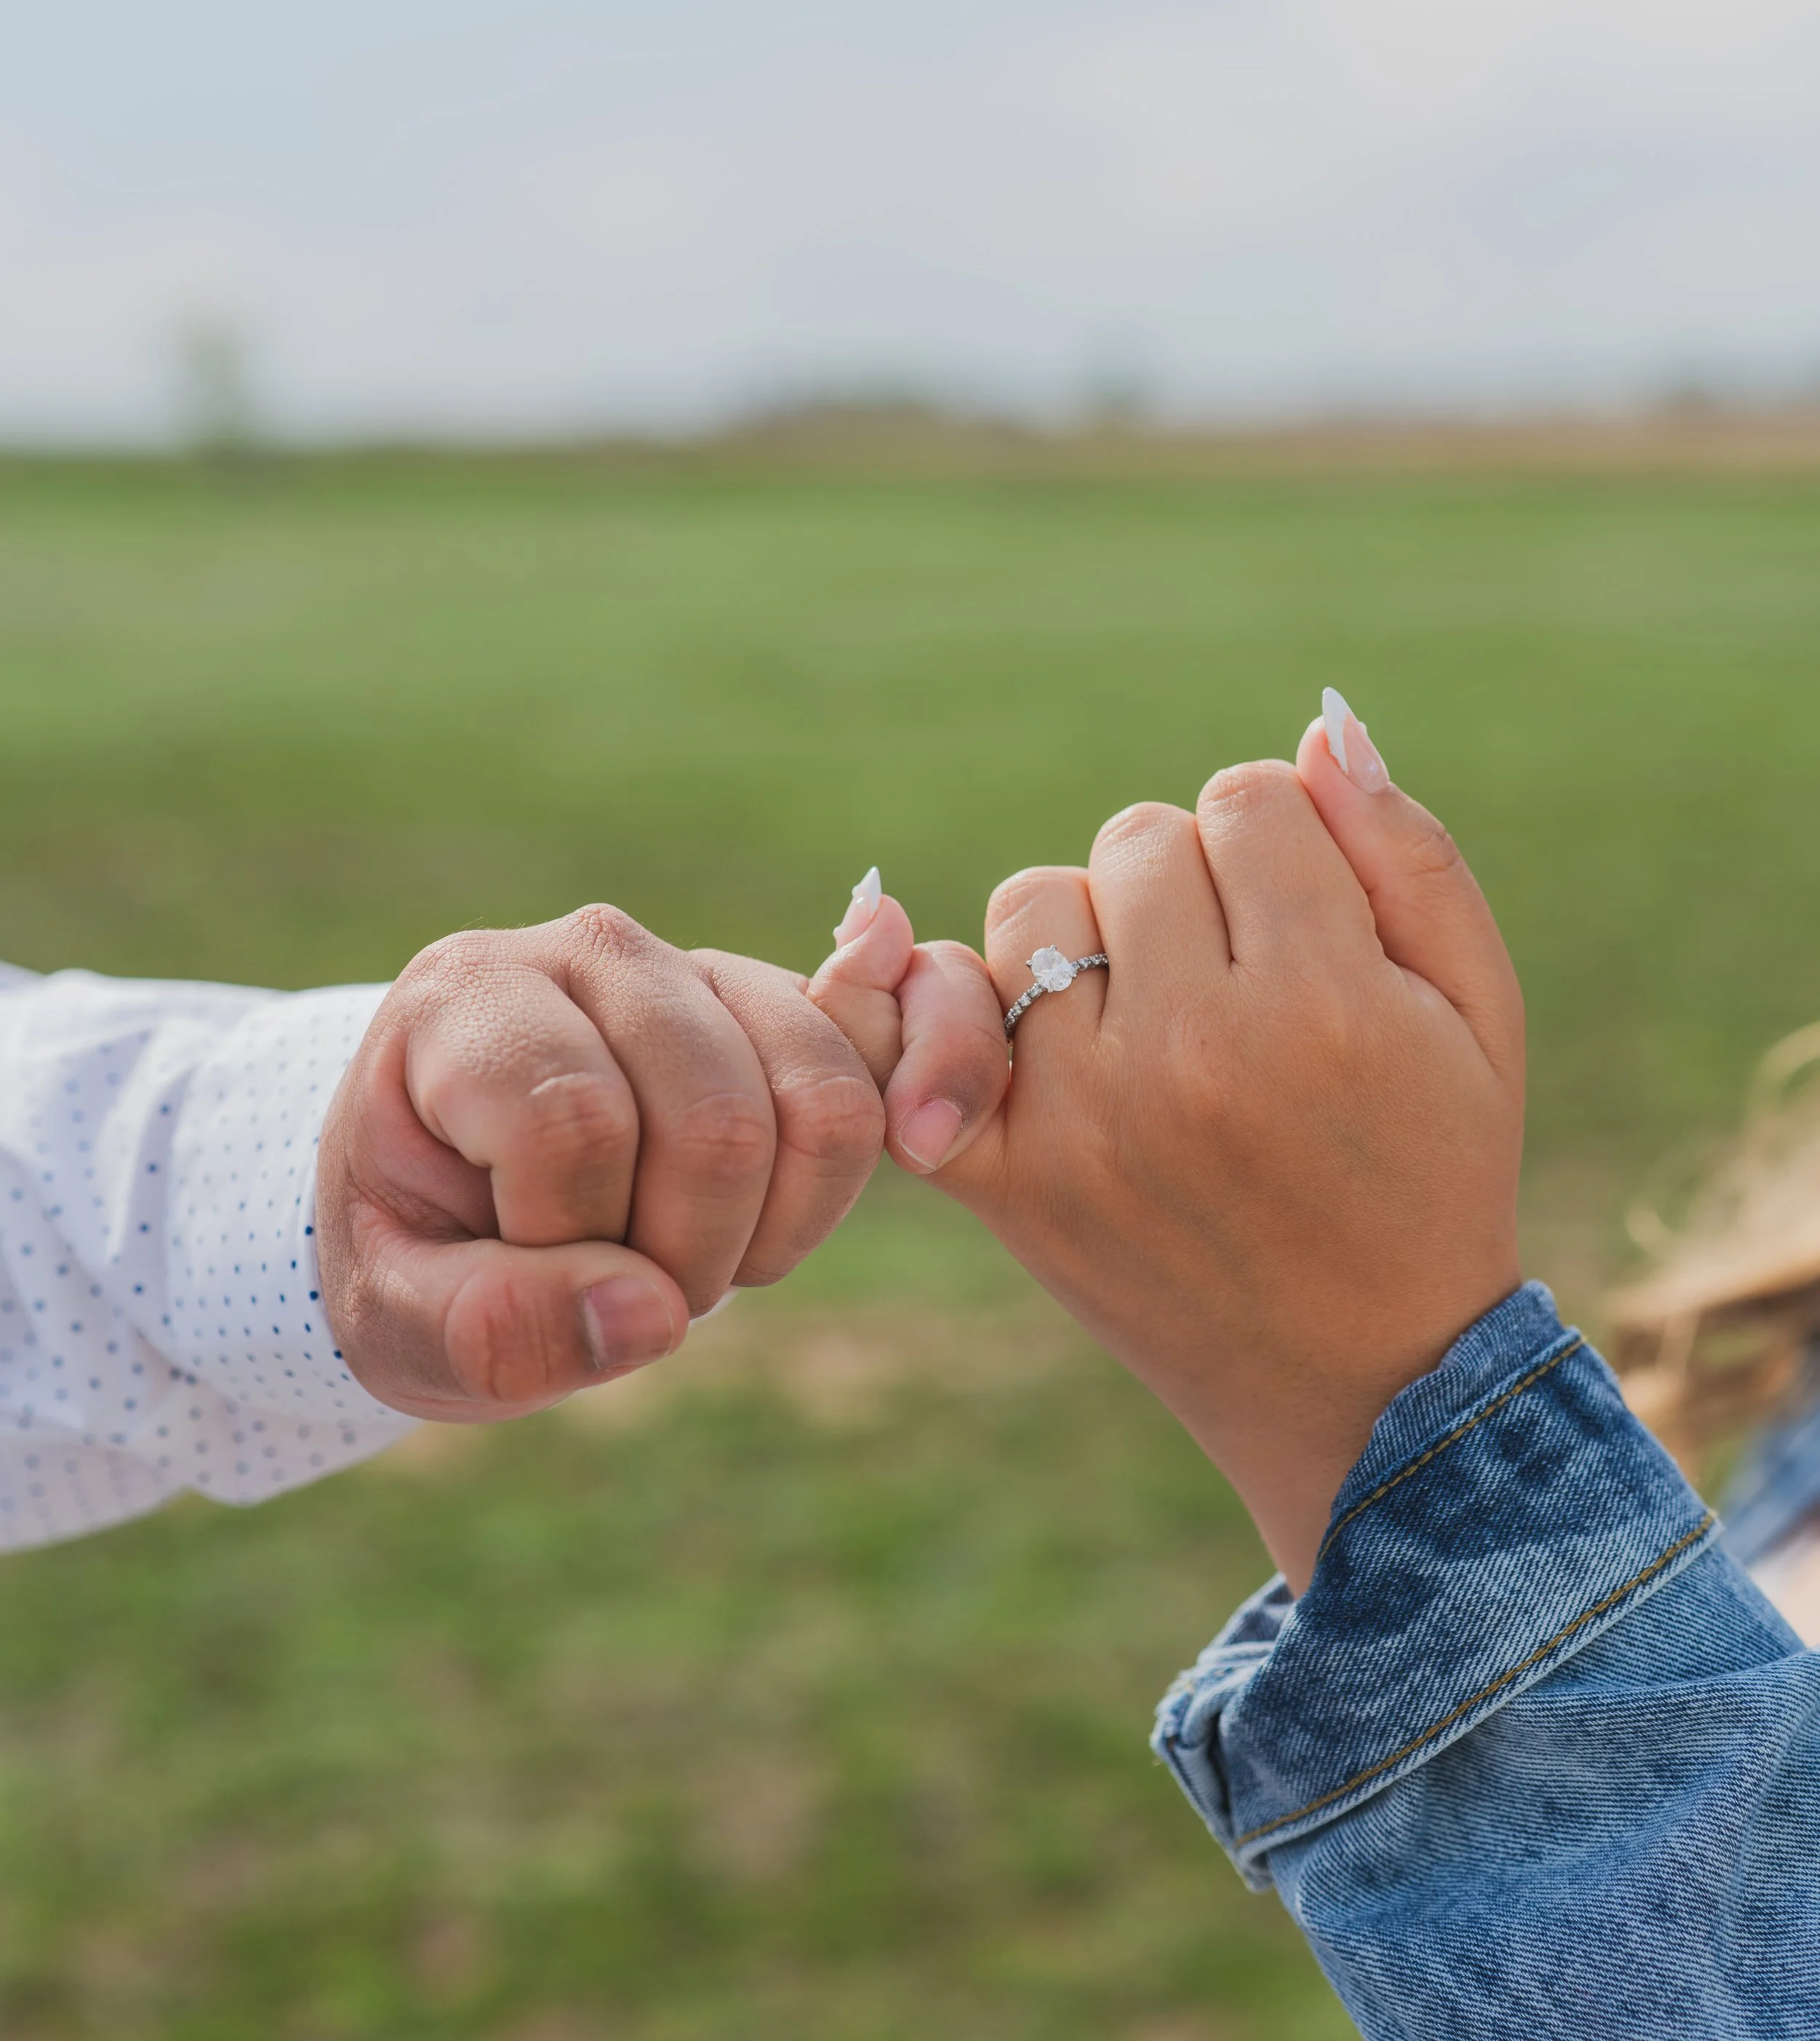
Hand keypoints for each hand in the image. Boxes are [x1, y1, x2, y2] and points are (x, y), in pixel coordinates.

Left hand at [316, 895, 1004, 1422]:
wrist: (459, 1186)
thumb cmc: (418, 1246)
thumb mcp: (397, 1315)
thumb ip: (491, 1328)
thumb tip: (652, 1317)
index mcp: (469, 997)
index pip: (574, 1123)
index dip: (571, 1243)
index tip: (523, 1275)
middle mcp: (595, 950)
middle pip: (717, 1122)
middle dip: (685, 1258)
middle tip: (618, 1286)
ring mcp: (704, 969)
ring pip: (821, 1102)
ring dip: (765, 1232)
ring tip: (682, 1256)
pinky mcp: (784, 1008)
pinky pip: (867, 1097)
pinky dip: (826, 1198)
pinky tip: (754, 1226)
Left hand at [903, 703, 1524, 1591]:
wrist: (1362, 1383)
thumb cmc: (1434, 1177)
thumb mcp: (1480, 1015)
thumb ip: (1408, 856)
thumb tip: (1318, 729)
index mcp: (1320, 999)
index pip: (1243, 800)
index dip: (1278, 845)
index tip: (1303, 920)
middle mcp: (1188, 1053)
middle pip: (1134, 841)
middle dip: (1190, 884)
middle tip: (1235, 979)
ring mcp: (1084, 1119)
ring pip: (1033, 909)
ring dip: (1087, 936)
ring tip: (1149, 1015)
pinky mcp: (1010, 1180)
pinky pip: (921, 1034)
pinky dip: (925, 1008)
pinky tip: (941, 997)